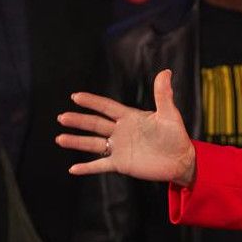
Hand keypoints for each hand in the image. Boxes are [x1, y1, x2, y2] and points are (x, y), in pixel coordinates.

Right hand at [56, 70, 196, 185]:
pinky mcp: (121, 164)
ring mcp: (119, 148)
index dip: (92, 102)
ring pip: (93, 144)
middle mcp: (121, 132)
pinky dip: (87, 168)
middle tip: (62, 117)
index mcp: (130, 118)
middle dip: (78, 121)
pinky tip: (73, 169)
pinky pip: (100, 166)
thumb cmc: (176, 136)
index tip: (75, 96)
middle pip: (95, 124)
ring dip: (77, 142)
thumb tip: (166, 72)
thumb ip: (163, 95)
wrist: (181, 160)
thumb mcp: (169, 115)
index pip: (107, 107)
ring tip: (60, 139)